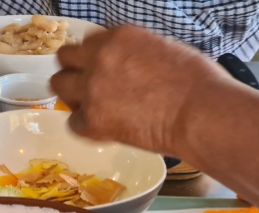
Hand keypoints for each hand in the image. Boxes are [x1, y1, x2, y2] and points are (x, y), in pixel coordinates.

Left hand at [50, 26, 235, 154]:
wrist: (199, 113)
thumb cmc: (197, 83)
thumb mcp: (164, 50)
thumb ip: (135, 54)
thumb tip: (128, 66)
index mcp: (119, 37)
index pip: (88, 42)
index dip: (93, 57)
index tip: (101, 69)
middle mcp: (99, 58)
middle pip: (65, 59)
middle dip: (75, 72)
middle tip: (90, 87)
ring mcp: (92, 89)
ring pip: (59, 86)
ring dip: (72, 95)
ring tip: (92, 108)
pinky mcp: (92, 120)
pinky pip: (73, 122)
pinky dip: (86, 127)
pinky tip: (105, 129)